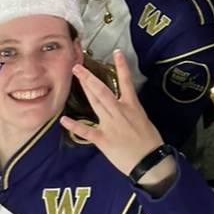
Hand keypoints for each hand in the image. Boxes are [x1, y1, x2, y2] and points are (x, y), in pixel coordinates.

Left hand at [61, 53, 175, 192]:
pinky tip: (63, 120)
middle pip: (102, 90)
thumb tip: (123, 104)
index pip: (126, 82)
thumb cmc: (150, 142)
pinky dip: (75, 126)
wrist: (150, 162)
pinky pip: (87, 131)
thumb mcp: (143, 120)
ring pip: (95, 102)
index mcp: (132, 106)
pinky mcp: (104, 139)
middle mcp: (120, 112)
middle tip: (77, 65)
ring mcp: (111, 124)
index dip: (121, 66)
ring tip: (76, 76)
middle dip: (89, 77)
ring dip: (85, 88)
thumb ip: (131, 111)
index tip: (116, 52)